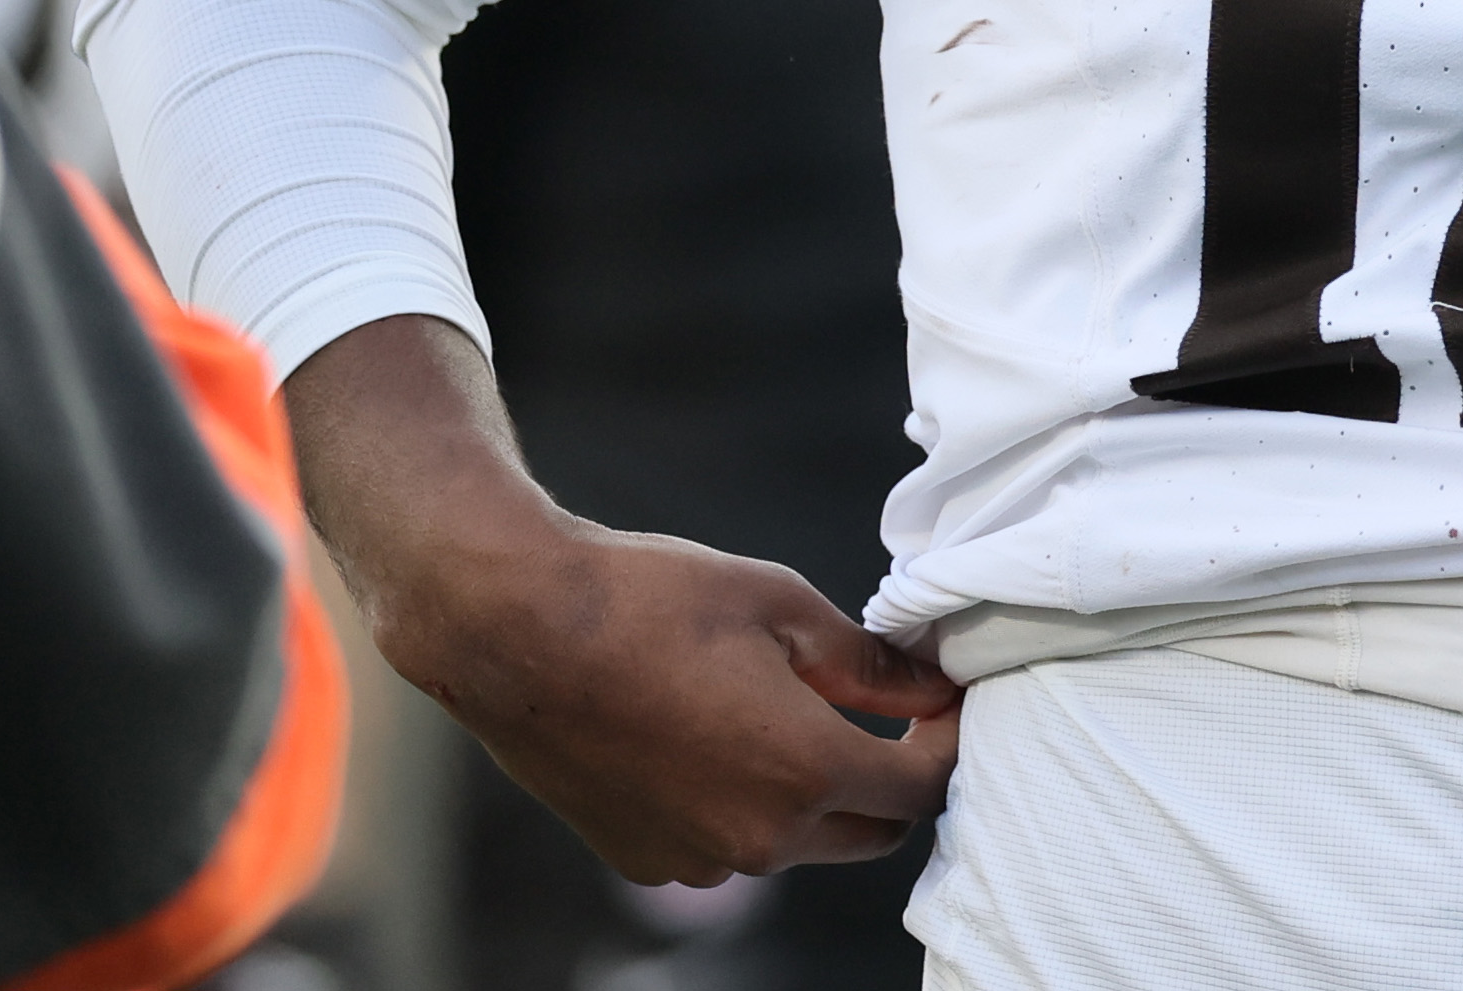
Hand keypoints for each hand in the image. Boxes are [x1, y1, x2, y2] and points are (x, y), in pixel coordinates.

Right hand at [288, 317, 960, 884]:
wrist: (515, 631)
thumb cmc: (652, 601)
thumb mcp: (782, 606)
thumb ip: (869, 661)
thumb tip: (931, 687)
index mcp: (805, 771)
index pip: (921, 792)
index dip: (947, 745)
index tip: (941, 703)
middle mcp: (757, 839)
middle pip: (872, 832)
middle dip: (895, 779)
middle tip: (892, 713)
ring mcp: (697, 861)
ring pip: (799, 842)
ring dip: (819, 794)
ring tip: (795, 709)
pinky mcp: (646, 860)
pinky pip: (730, 847)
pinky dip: (749, 806)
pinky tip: (722, 736)